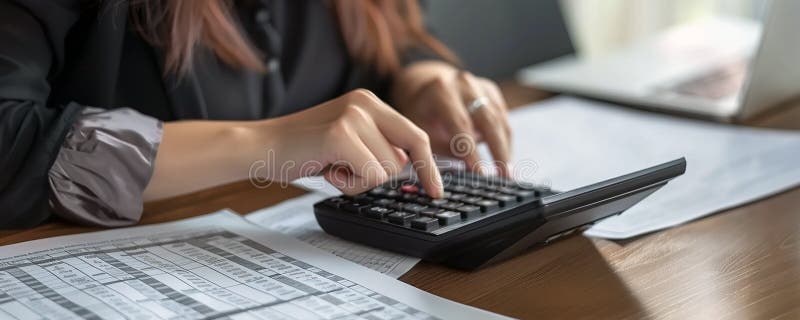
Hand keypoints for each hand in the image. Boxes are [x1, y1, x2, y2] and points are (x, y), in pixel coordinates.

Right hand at [258, 89, 443, 196]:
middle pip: (403, 158)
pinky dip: (348, 184)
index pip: (415, 135)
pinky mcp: (340, 135)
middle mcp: (365, 103)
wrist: (262, 146)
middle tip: (345, 168)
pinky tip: (327, 169)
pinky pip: (370, 177)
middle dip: (377, 175)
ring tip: (331, 165)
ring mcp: (353, 117)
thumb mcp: (348, 141)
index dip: (429, 166)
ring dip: (359, 180)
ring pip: (386, 171)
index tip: (436, 190)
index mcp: (369, 101)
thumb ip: (378, 146)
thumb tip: (408, 163)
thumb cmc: (303, 149)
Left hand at [392, 61, 511, 175]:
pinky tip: (504, 157)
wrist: (424, 83)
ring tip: (507, 173)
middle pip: (488, 121)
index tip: (480, 175)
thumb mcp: (421, 129)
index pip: (461, 126)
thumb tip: (467, 173)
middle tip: (504, 177)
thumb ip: (443, 148)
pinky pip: (502, 116)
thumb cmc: (420, 112)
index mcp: (441, 91)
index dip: (472, 152)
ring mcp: (479, 84)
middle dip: (498, 151)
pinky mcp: (490, 89)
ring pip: (499, 119)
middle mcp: (463, 84)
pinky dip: (504, 138)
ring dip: (505, 147)